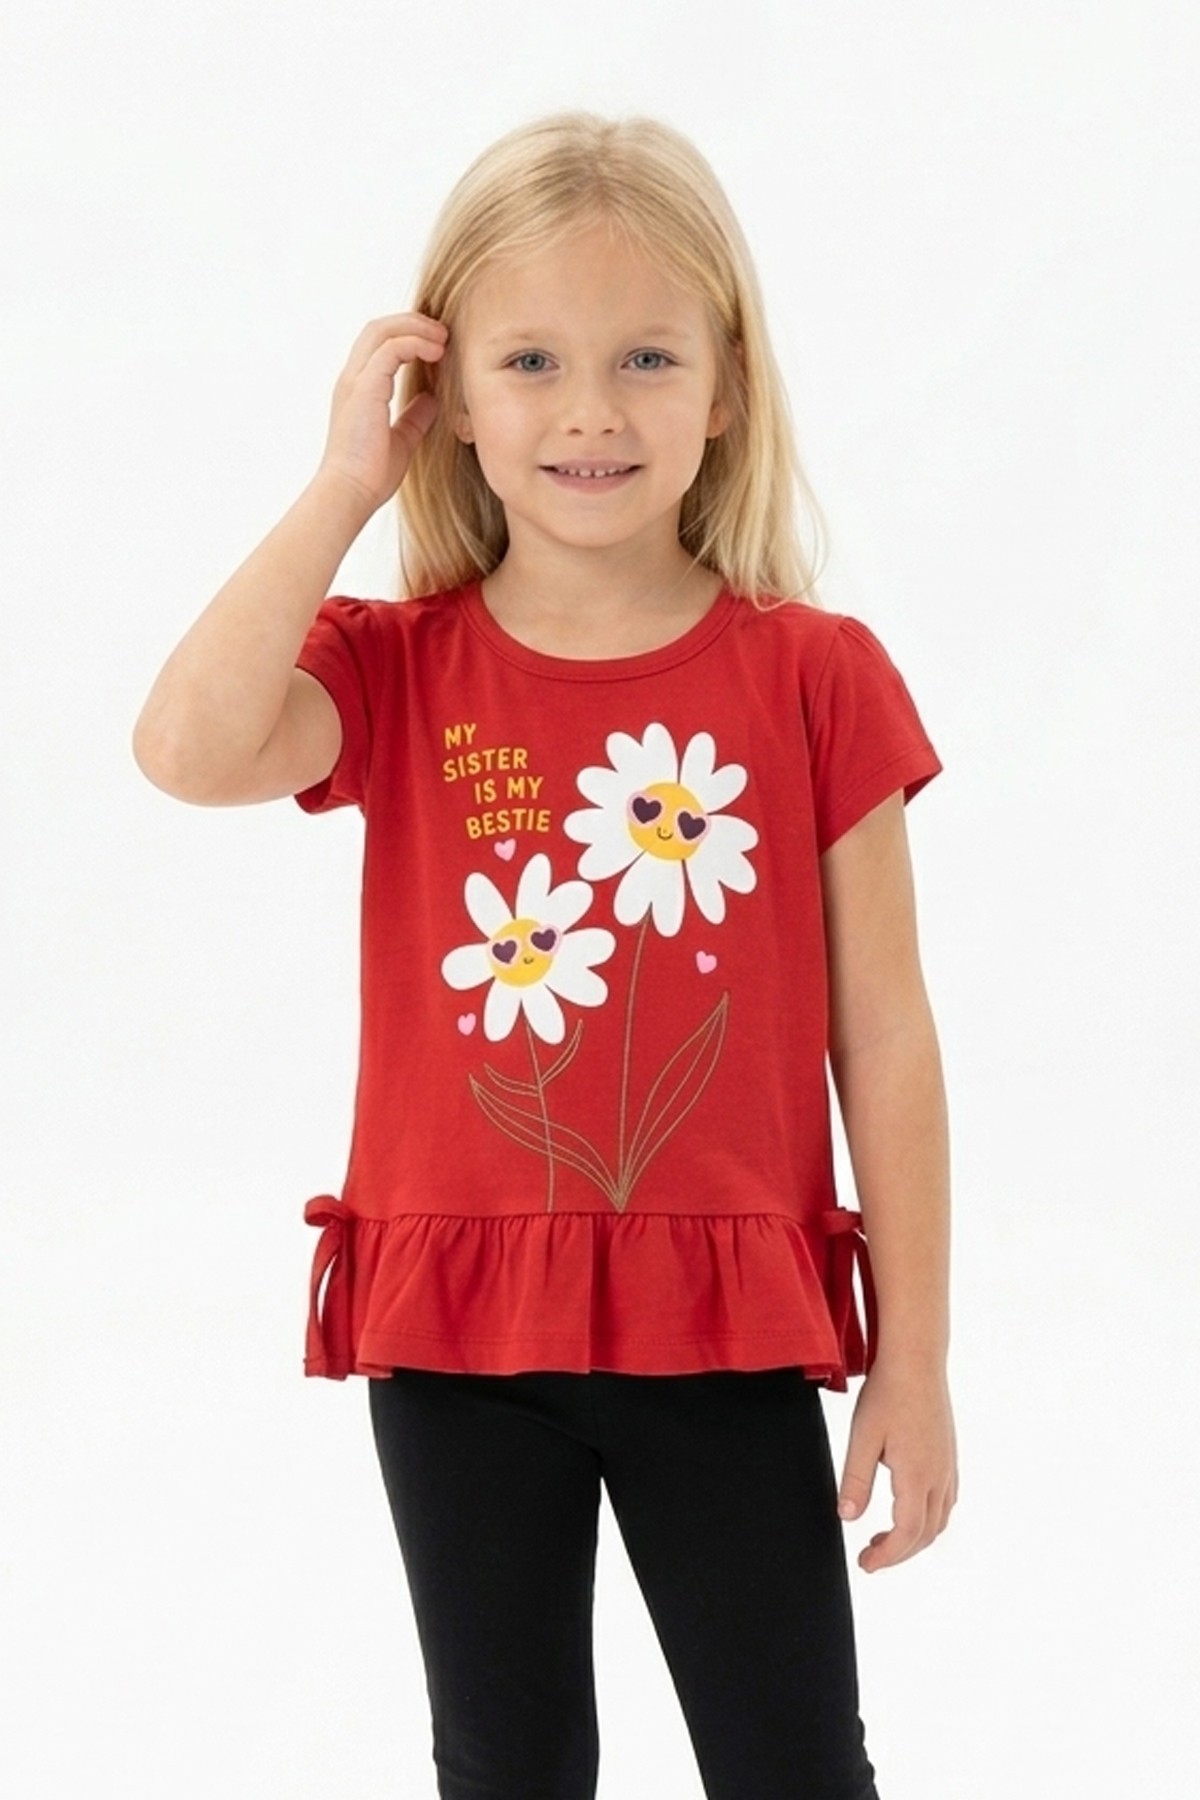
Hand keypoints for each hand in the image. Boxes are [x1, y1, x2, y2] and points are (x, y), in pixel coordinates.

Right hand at [317, 312, 447, 514]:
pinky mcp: (364, 388)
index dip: (408, 335)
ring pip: (382, 330)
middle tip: (442, 332)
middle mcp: (353, 378)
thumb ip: (415, 417)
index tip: (437, 344)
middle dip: (413, 322)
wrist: (351, 493)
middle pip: (378, 328)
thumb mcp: (402, 440)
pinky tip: (436, 352)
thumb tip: (432, 399)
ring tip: (442, 338)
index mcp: (359, 388)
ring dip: (416, 328)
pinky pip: (391, 348)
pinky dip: (415, 343)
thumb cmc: (371, 475)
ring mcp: (355, 381)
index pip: (379, 344)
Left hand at [835, 1356, 957, 1572]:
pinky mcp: (948, 1455)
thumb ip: (855, 1480)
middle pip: (925, 1534)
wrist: (917, 1360)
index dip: (886, 1556)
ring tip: (885, 1539)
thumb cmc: (888, 1393)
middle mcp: (939, 1476)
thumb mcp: (862, 1437)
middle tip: (870, 1557)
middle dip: (899, 1553)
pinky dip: (927, 1519)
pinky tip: (908, 1509)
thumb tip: (848, 1517)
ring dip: (914, 1538)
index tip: (865, 1564)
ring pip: (939, 1520)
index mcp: (917, 1476)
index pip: (906, 1534)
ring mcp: (948, 1466)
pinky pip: (946, 1501)